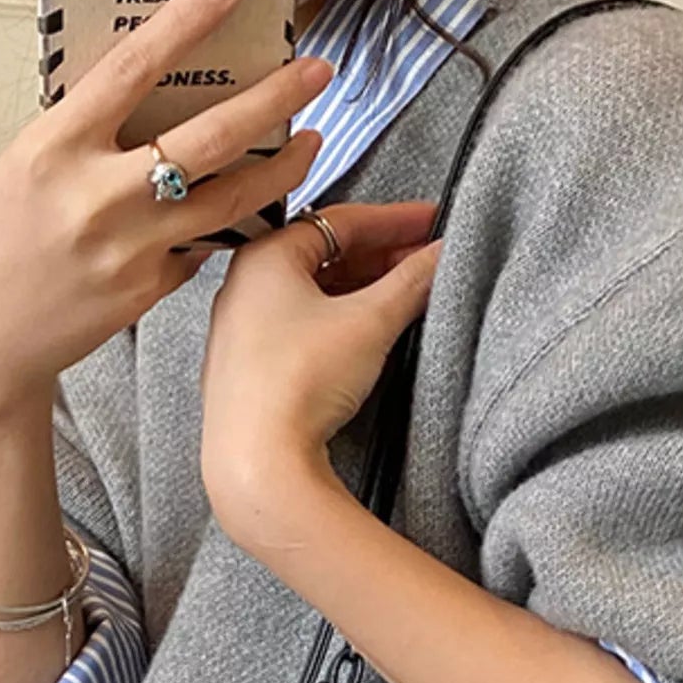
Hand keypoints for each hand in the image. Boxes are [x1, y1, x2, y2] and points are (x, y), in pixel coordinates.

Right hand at [0, 0, 334, 421]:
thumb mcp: (22, 170)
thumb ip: (82, 137)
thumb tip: (142, 101)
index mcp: (56, 148)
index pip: (135, 66)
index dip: (189, 20)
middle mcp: (99, 196)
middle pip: (212, 136)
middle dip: (276, 98)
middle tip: (313, 74)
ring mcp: (131, 248)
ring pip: (231, 198)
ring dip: (282, 168)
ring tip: (310, 143)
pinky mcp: (150, 290)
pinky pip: (202, 246)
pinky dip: (223, 224)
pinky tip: (243, 209)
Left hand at [199, 200, 442, 545]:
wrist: (257, 461)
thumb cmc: (298, 382)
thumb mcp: (369, 322)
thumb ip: (411, 282)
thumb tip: (441, 255)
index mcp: (264, 257)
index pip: (339, 221)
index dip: (394, 220)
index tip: (431, 223)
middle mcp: (243, 287)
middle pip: (324, 257)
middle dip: (380, 257)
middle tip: (425, 262)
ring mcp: (241, 332)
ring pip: (311, 295)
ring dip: (360, 291)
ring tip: (404, 298)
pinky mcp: (246, 372)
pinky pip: (297, 330)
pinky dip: (335, 322)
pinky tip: (364, 334)